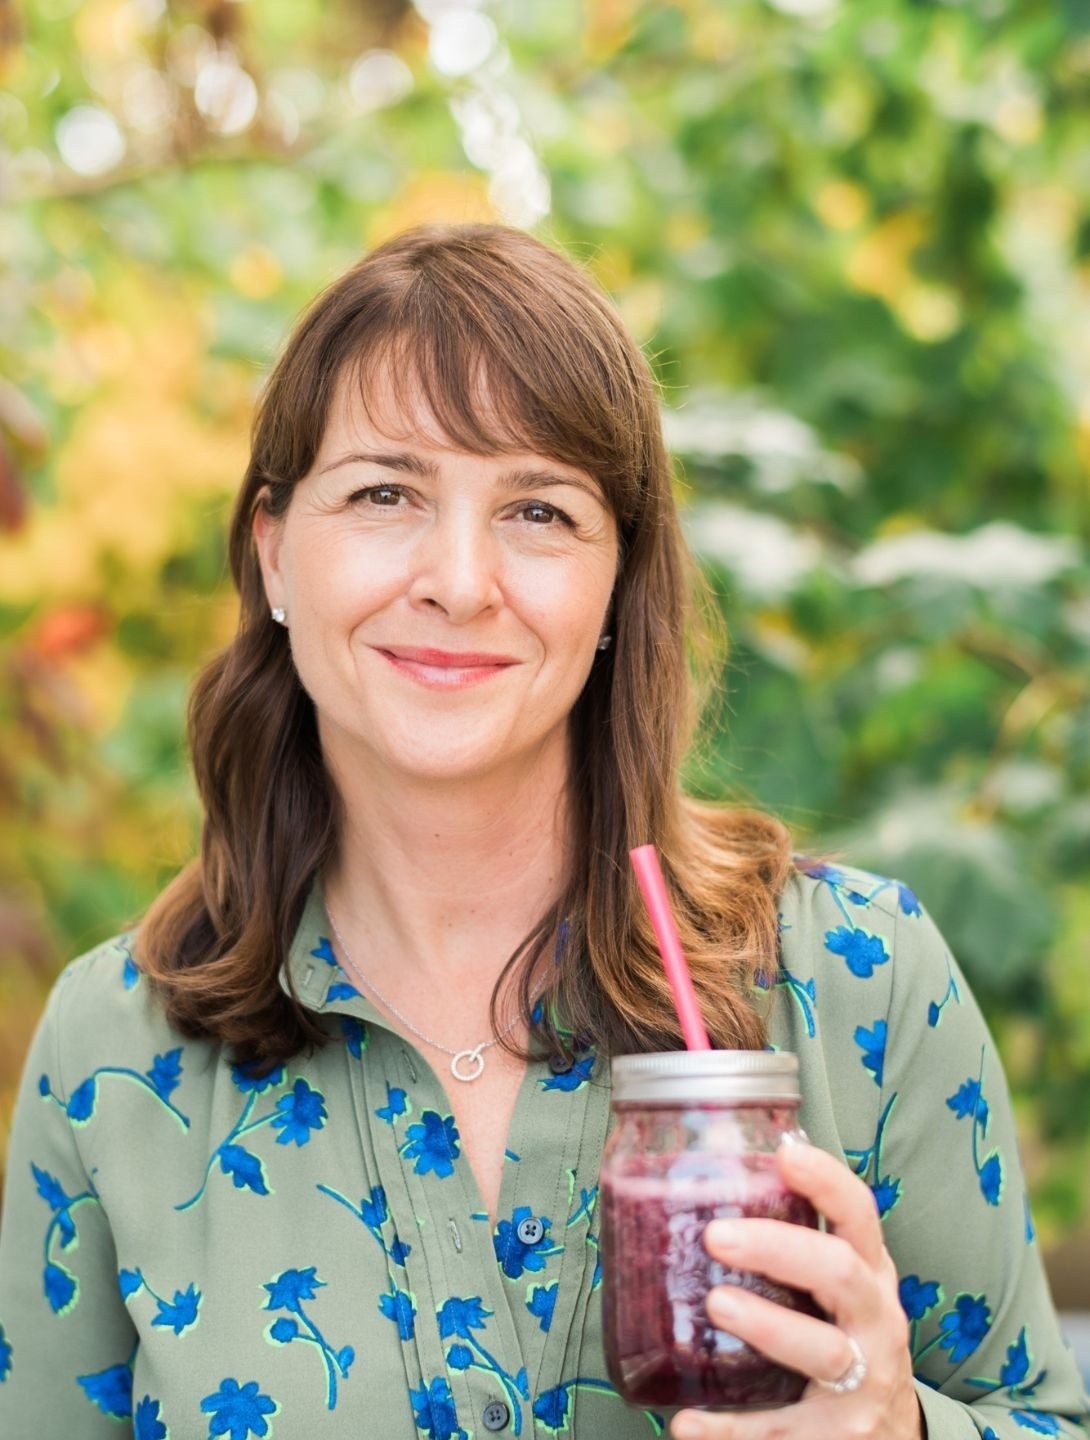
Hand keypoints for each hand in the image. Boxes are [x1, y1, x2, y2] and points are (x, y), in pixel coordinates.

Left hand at [669, 1138, 923, 1439]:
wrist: (893, 1436)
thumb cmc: (848, 1339)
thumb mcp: (841, 1291)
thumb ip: (799, 1244)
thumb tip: (717, 1179)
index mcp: (871, 1275)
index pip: (860, 1215)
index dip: (827, 1181)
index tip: (786, 1153)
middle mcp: (875, 1323)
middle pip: (840, 1274)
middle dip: (781, 1249)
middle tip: (718, 1236)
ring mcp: (862, 1384)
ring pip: (823, 1351)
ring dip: (769, 1325)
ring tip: (716, 1304)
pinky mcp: (836, 1438)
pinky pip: (782, 1431)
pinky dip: (732, 1429)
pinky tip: (687, 1422)